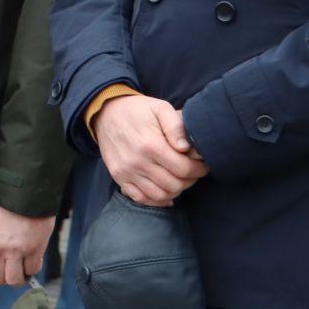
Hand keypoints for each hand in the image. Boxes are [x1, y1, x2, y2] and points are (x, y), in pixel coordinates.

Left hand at [0, 198, 51, 286]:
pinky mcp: (35, 250)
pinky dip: (32, 269)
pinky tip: (31, 262)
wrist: (23, 193)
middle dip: (2, 279)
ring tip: (20, 270)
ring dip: (18, 277)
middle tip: (8, 272)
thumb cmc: (2, 205)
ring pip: (15, 279)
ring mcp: (16, 252)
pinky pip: (33, 269)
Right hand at [93, 94, 208, 206]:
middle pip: (174, 184)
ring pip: (159, 195)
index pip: (183, 169)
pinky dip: (156, 200)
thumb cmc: (138, 110)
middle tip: (193, 172)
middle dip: (190, 180)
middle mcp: (137, 162)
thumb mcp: (160, 108)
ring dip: (175, 190)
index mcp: (150, 144)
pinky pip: (140, 198)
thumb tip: (186, 148)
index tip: (203, 165)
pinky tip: (165, 193)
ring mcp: (126, 172)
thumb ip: (176, 126)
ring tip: (180, 180)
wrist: (105, 113)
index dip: (199, 170)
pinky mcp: (118, 177)